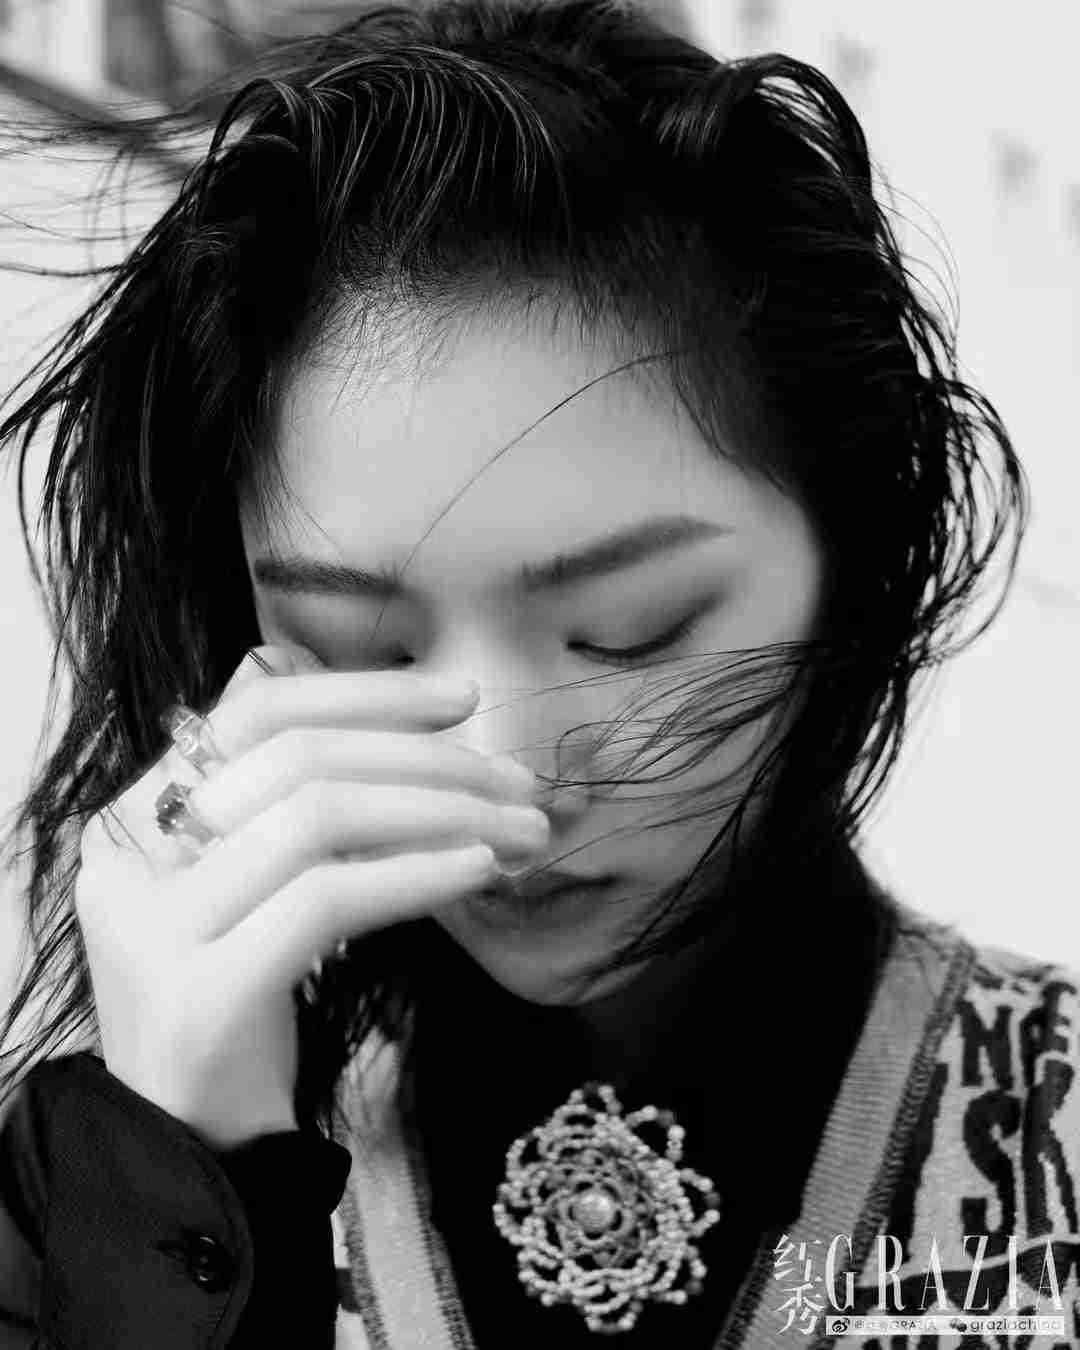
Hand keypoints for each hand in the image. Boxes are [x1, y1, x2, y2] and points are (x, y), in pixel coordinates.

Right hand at [74, 643, 547, 1150]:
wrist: (194, 1143)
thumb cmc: (245, 1004)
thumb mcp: (264, 887)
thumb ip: (303, 801)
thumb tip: (401, 713)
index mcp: (138, 814)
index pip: (257, 712)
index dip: (366, 694)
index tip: (463, 700)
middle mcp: (129, 856)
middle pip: (299, 758)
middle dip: (428, 760)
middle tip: (519, 782)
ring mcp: (156, 926)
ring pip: (318, 816)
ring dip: (442, 811)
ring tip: (521, 830)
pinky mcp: (202, 992)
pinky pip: (329, 900)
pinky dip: (417, 873)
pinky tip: (480, 870)